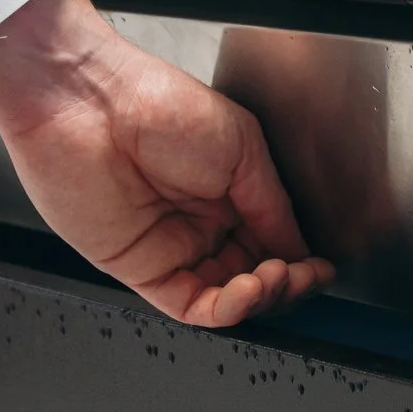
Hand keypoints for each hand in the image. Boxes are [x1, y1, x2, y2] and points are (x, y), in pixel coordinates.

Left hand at [0, 0, 333, 327]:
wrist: (92, 104)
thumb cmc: (157, 103)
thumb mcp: (242, 145)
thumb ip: (272, 202)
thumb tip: (298, 245)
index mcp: (227, 189)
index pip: (272, 241)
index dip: (299, 260)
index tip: (319, 268)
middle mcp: (200, 221)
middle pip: (253, 274)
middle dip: (285, 282)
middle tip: (301, 274)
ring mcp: (170, 247)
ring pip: (225, 296)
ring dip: (259, 297)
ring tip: (274, 277)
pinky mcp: (140, 269)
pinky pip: (189, 305)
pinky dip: (223, 308)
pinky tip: (245, 290)